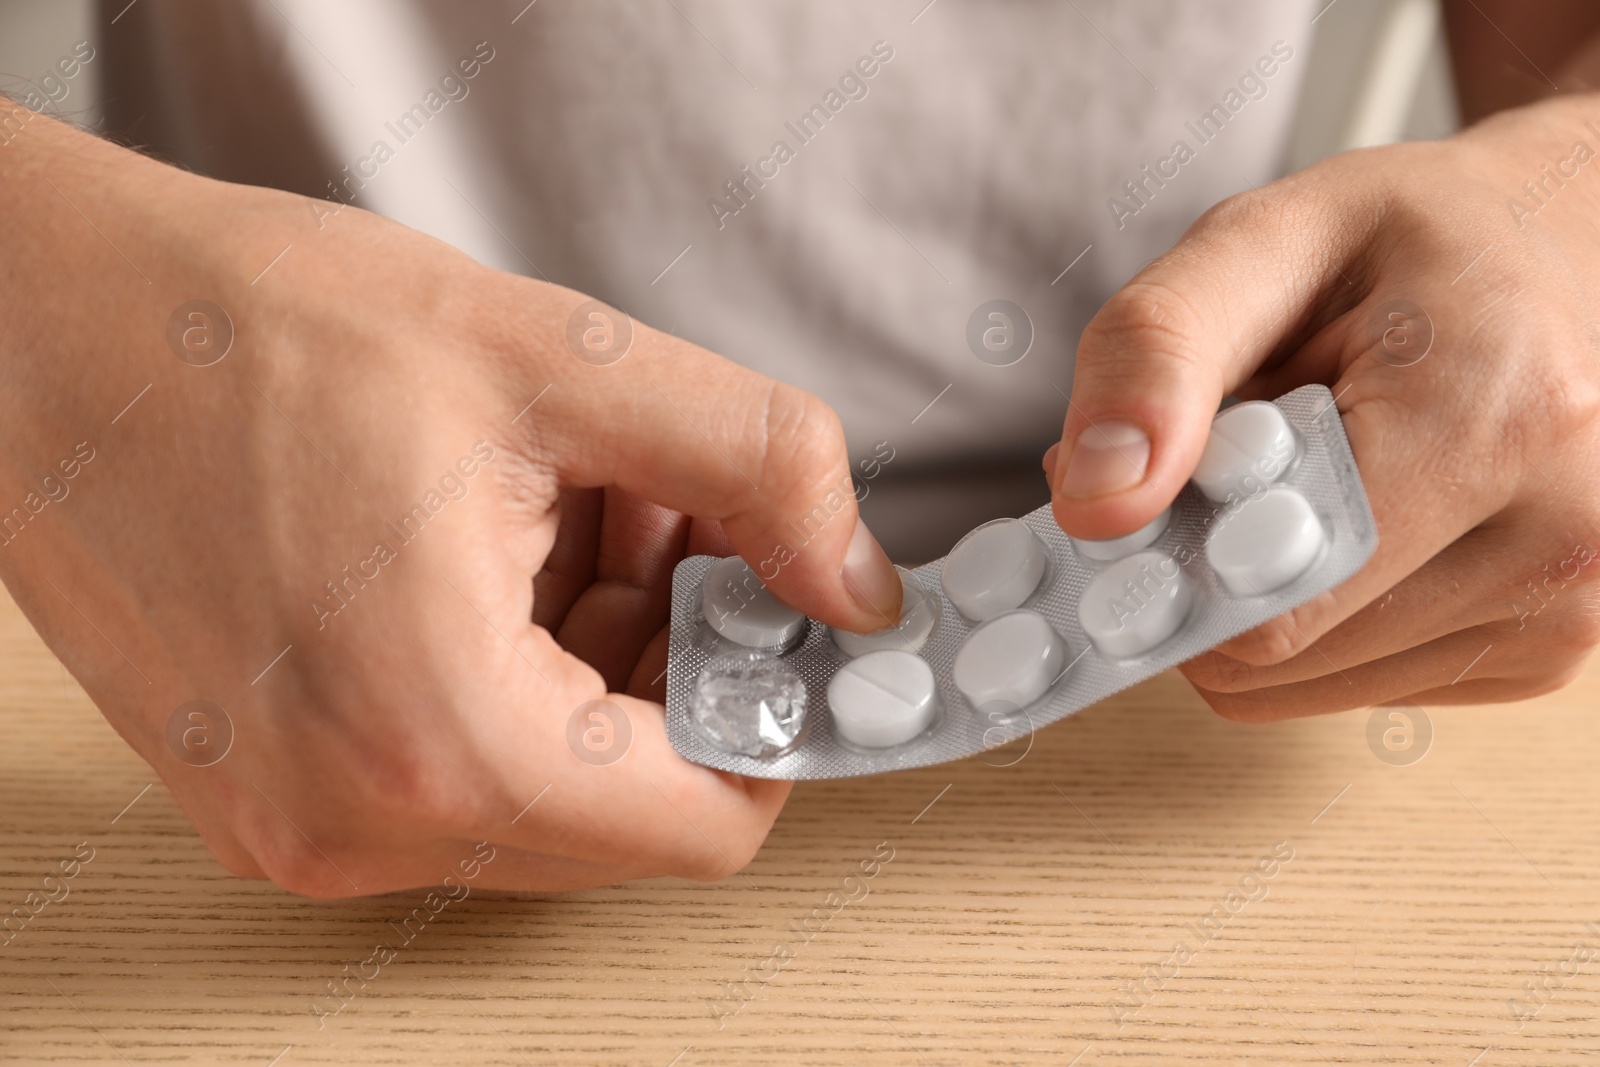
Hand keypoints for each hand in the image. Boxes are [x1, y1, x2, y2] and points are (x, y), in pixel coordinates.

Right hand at [0, 113, 900, 894]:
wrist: (42, 326)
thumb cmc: (254, 331)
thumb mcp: (559, 364)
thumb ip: (758, 469)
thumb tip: (856, 582)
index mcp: (443, 744)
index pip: (709, 827)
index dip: (777, 709)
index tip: (781, 606)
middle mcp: (360, 825)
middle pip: (629, 807)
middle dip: (678, 661)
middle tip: (660, 518)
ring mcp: (301, 823)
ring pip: (549, 790)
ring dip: (595, 658)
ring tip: (556, 507)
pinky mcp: (267, 791)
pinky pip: (455, 773)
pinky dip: (512, 674)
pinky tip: (485, 545)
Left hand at [1045, 92, 1599, 719]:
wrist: (1546, 248)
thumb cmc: (1408, 242)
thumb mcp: (1260, 241)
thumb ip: (1156, 357)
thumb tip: (1093, 506)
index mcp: (1497, 425)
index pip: (1271, 607)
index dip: (1166, 564)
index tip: (1130, 502)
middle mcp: (1563, 538)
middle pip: (1278, 656)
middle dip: (1205, 568)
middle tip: (1215, 465)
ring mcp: (1563, 610)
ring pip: (1304, 683)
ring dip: (1255, 594)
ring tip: (1293, 479)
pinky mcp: (1539, 650)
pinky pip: (1353, 683)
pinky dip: (1311, 616)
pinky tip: (1342, 520)